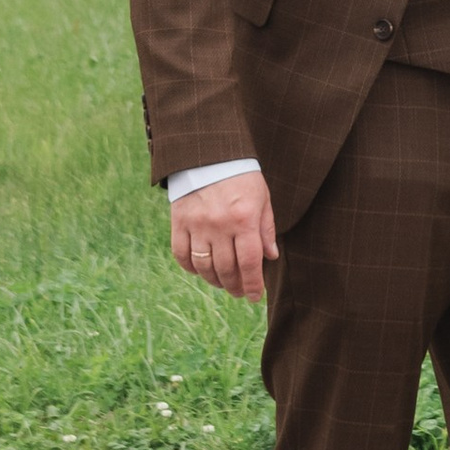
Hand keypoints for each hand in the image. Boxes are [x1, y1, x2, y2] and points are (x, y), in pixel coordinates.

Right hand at [170, 170, 277, 301]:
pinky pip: (182, 255)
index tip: (254, 297)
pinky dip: (191, 268)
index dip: (252, 285)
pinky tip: (201, 270)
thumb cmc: (241, 176)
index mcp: (244, 219)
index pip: (249, 263)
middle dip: (234, 286)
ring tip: (223, 283)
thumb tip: (270, 257)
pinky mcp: (179, 221)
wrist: (209, 153)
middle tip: (239, 292)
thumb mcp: (262, 198)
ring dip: (214, 281)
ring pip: (204, 267)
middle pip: (226, 269)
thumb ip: (266, 228)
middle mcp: (220, 225)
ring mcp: (197, 224)